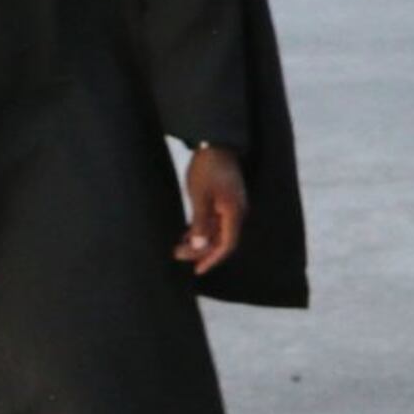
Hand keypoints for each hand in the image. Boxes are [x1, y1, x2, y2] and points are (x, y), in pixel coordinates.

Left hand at [175, 146, 246, 274]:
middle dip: (201, 251)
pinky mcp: (224, 201)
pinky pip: (215, 222)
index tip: (197, 270)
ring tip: (178, 247)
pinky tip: (187, 234)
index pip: (227, 245)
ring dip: (200, 242)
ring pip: (217, 232)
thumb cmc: (208, 168)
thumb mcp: (200, 196)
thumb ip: (201, 222)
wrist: (215, 143)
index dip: (212, 260)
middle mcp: (236, 212)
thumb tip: (200, 247)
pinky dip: (201, 230)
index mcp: (234, 212)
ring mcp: (231, 207)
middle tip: (178, 254)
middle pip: (221, 241)